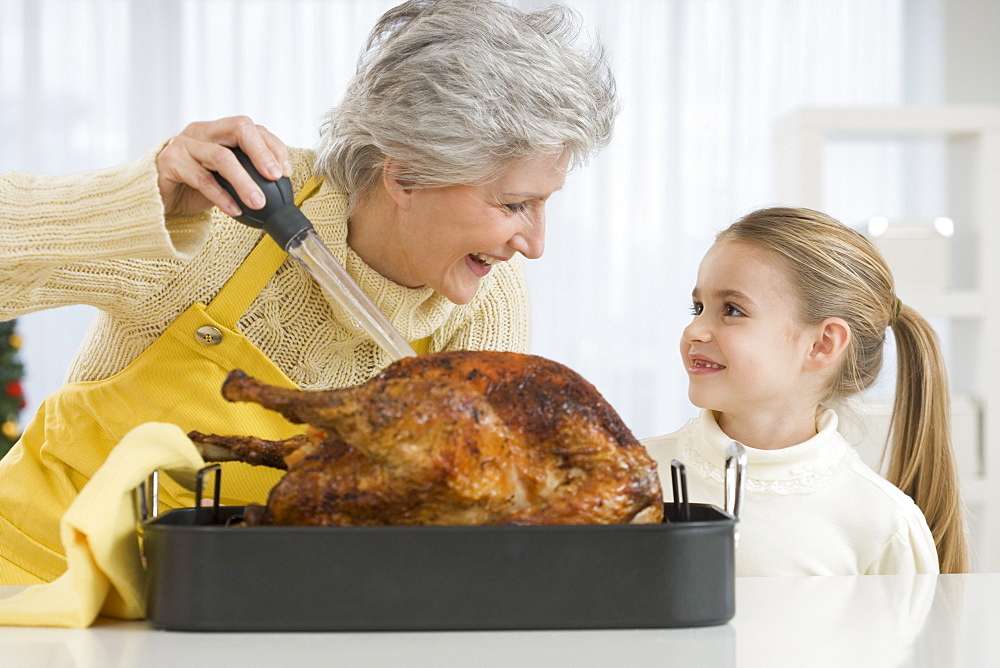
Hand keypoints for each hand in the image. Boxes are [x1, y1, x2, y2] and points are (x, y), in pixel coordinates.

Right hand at [156, 116, 292, 217]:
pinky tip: (234, 210)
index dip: (272, 147)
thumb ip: (247, 173)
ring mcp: (184, 144)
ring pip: (221, 156)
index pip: (251, 128)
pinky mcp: (169, 162)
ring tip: (259, 203)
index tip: (286, 171)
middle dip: (261, 152)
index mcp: (219, 131)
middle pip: (238, 128)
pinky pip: (201, 179)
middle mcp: (202, 132)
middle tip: (275, 177)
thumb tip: (281, 185)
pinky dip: (221, 196)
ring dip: (244, 181)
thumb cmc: (193, 187)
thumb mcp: (225, 179)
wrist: (155, 199)